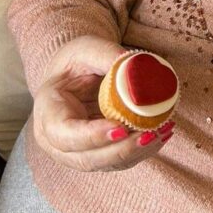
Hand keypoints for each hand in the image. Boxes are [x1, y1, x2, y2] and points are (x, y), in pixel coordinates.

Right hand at [32, 35, 174, 171]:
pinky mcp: (96, 155)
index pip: (65, 134)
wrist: (73, 76)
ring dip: (137, 152)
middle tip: (151, 134)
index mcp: (48, 113)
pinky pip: (119, 160)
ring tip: (163, 131)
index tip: (121, 129)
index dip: (92, 137)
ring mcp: (75, 153)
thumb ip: (105, 55)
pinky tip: (161, 134)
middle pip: (87, 158)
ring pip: (106, 163)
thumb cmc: (76, 61)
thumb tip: (135, 65)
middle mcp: (56, 141)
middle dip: (122, 150)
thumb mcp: (85, 48)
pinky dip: (141, 151)